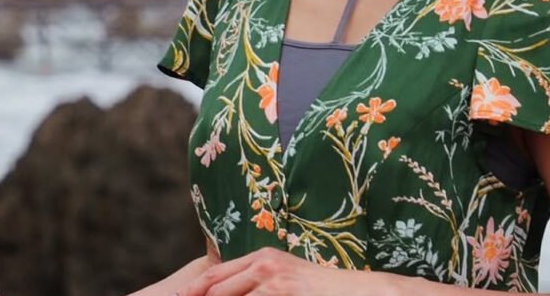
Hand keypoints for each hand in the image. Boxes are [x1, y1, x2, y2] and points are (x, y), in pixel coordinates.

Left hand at [174, 247, 378, 295]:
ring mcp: (271, 281)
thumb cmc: (322, 290)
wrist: (357, 292)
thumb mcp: (287, 277)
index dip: (192, 290)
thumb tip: (235, 291)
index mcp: (261, 258)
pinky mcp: (279, 293)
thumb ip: (260, 280)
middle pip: (215, 288)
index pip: (215, 275)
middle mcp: (263, 265)